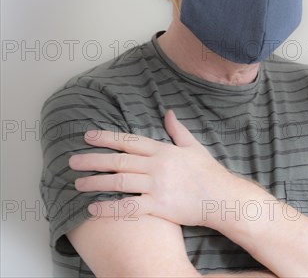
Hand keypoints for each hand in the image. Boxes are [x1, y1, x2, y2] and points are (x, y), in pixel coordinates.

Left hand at [69, 110, 248, 228]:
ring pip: (119, 182)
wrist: (221, 196)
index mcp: (163, 150)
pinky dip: (110, 207)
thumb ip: (178, 130)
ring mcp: (157, 185)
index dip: (107, 138)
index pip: (129, 141)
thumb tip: (168, 112)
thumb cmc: (208, 172)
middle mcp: (157, 166)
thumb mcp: (193, 146)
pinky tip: (93, 208)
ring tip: (78, 183)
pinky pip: (129, 206)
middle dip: (93, 160)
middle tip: (72, 161)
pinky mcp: (158, 205)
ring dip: (96, 182)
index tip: (88, 136)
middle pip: (119, 160)